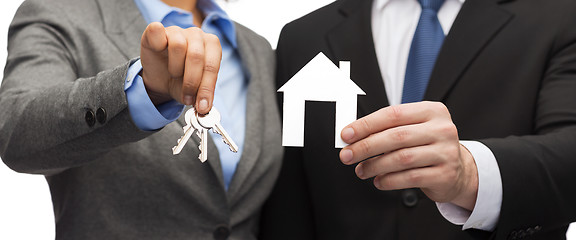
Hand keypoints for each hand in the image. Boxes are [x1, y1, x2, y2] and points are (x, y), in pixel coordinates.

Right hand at [140, 22, 221, 113]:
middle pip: (196, 56)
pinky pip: (157, 30)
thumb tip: (204, 107)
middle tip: (187, 97)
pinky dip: (158, 43)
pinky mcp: (158, 29)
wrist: (161, 77)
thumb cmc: (182, 80)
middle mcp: (197, 35)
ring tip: (175, 74)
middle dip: (191, 82)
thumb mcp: (195, 91)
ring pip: (179, 46)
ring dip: (175, 67)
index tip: (202, 106)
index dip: (207, 88)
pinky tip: (159, 51)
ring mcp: (177, 30)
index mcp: (212, 46)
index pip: (212, 65)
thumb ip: (201, 96)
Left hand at [339, 101, 477, 209]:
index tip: (346, 134)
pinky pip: (410, 178)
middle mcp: (442, 129)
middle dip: (365, 147)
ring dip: (374, 166)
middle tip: (347, 155)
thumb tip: (353, 136)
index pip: (392, 114)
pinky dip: (389, 180)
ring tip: (361, 170)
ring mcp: (446, 152)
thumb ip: (387, 129)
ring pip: (401, 158)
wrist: (458, 171)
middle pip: (395, 136)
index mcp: (431, 111)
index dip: (366, 124)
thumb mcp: (413, 129)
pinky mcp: (445, 174)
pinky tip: (379, 181)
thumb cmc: (427, 146)